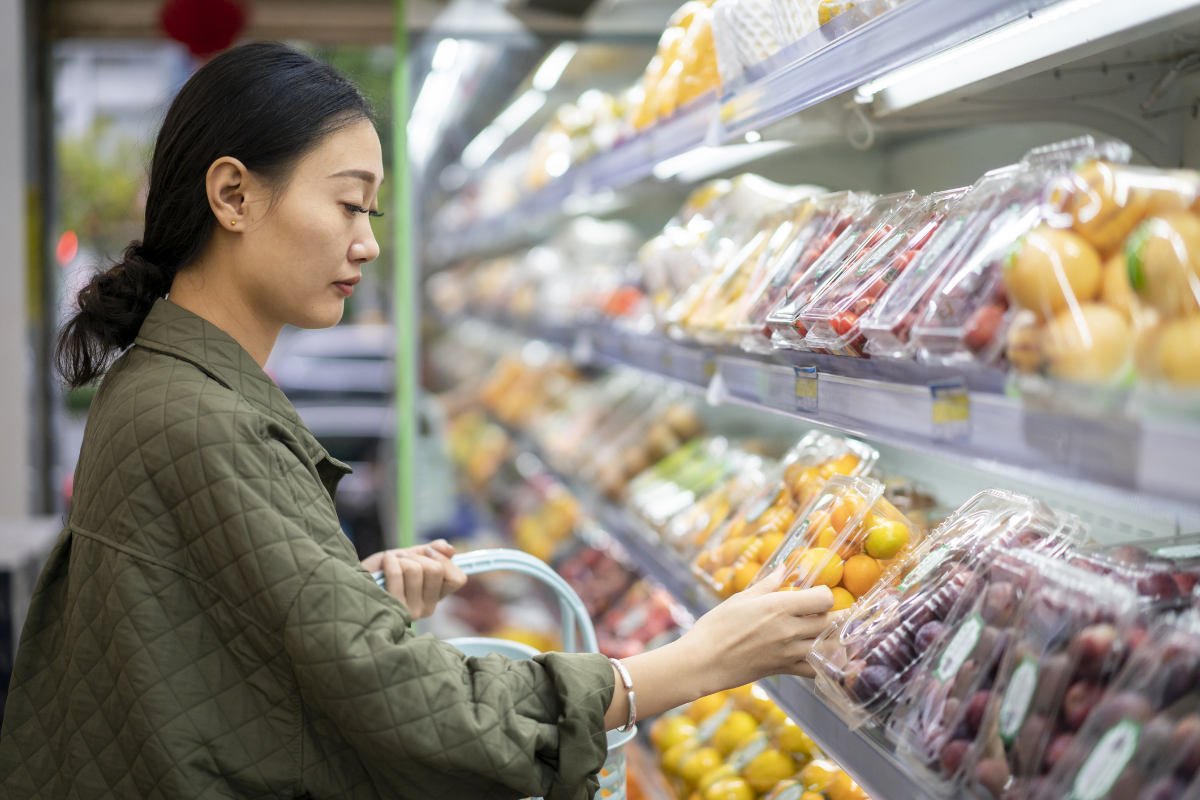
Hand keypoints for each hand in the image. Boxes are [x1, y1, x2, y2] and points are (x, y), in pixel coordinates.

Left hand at [361, 540, 467, 618]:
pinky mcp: (395, 609)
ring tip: (390, 564)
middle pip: (436, 569)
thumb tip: (450, 549)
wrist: (349, 585)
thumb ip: (429, 552)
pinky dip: (390, 561)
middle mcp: (428, 608)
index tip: (427, 554)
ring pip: (417, 568)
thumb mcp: (408, 558)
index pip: (458, 578)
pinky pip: (399, 572)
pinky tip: (384, 566)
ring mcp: (412, 611)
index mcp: (435, 597)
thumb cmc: (379, 573)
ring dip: (400, 558)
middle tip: (403, 559)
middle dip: (417, 555)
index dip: (443, 560)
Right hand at [682, 567, 832, 688]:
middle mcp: (790, 629)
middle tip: (836, 612)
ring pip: (829, 646)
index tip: (817, 594)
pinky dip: (824, 662)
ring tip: (834, 633)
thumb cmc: (717, 625)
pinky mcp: (784, 669)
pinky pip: (814, 668)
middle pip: (832, 622)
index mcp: (779, 606)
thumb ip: (767, 584)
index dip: (826, 594)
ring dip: (835, 639)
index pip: (824, 598)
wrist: (704, 661)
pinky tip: (822, 656)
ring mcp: (789, 652)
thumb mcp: (741, 598)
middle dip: (837, 616)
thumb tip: (783, 568)